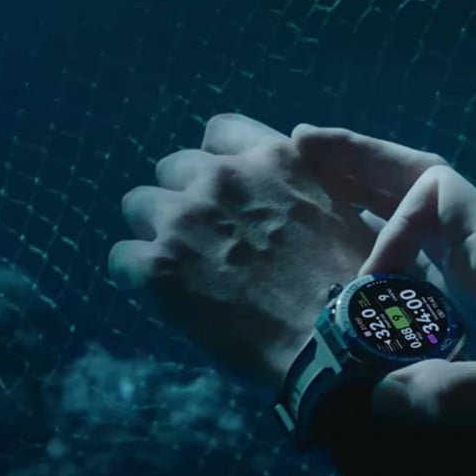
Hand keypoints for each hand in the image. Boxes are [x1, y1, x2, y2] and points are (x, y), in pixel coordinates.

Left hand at [107, 114, 377, 390]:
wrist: (334, 345)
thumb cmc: (354, 288)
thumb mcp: (344, 214)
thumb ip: (307, 190)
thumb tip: (288, 198)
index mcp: (277, 158)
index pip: (220, 131)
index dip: (219, 163)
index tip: (229, 194)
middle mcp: (227, 177)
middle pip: (174, 167)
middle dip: (188, 198)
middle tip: (208, 240)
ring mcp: (188, 219)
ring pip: (139, 204)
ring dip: (158, 231)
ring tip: (184, 268)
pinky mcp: (158, 266)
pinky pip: (121, 258)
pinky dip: (138, 276)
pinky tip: (168, 298)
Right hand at [291, 124, 475, 458]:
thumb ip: (452, 394)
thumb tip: (373, 393)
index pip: (436, 191)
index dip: (391, 223)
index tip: (373, 288)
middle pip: (422, 182)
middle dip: (363, 162)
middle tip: (298, 145)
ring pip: (422, 215)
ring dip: (370, 196)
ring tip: (311, 186)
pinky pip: (427, 255)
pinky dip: (388, 245)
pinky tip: (356, 265)